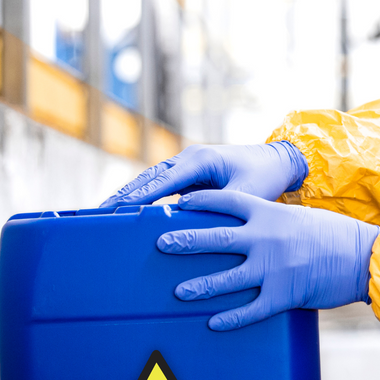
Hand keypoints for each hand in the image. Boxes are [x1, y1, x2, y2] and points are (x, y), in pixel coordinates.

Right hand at [101, 142, 307, 207]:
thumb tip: (189, 221)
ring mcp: (189, 165)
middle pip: (149, 178)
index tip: (116, 209)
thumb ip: (218, 206)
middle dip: (124, 195)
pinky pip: (163, 186)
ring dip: (130, 195)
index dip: (138, 196)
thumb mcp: (245, 193)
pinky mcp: (192, 175)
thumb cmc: (266, 176)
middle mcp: (190, 159)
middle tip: (98, 213)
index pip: (162, 180)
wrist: (281, 161)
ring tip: (104, 213)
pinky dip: (145, 197)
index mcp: (201, 160)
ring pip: (152, 180)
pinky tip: (130, 212)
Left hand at [159, 190, 379, 330]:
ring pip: (225, 279)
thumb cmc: (337, 235)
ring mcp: (273, 267)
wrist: (366, 256)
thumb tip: (250, 230)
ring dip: (199, 285)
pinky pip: (249, 310)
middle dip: (185, 241)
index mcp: (271, 213)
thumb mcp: (302, 218)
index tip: (180, 204)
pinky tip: (213, 322)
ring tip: (179, 291)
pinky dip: (229, 318)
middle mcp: (266, 238)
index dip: (201, 201)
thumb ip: (273, 222)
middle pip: (216, 238)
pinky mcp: (283, 295)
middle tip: (162, 243)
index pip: (227, 202)